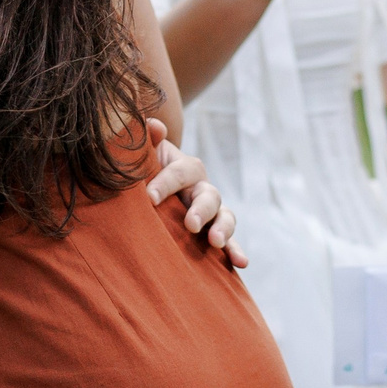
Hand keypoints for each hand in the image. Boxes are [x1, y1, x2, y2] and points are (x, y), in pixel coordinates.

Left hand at [144, 118, 245, 267]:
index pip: (180, 173)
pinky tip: (241, 263)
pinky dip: (236, 251)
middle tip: (191, 224)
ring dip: (223, 229)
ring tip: (214, 242)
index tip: (149, 197)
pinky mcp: (213, 232)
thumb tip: (152, 125)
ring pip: (225, 217)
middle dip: (201, 210)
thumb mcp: (146, 154)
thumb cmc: (146, 171)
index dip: (165, 184)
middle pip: (210, 196)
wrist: (153, 186)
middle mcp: (203, 188)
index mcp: (186, 168)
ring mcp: (211, 212)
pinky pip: (228, 243)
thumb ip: (149, 140)